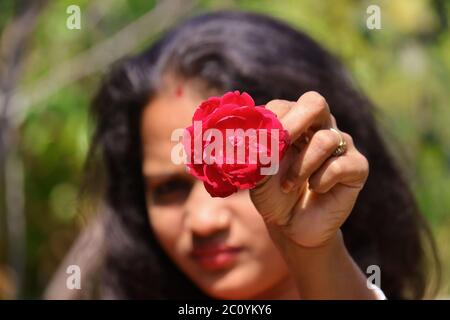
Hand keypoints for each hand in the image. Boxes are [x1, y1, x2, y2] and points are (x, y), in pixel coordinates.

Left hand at [250, 91, 368, 247]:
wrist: (290, 225)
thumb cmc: (272, 193)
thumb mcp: (257, 172)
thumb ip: (254, 152)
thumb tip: (244, 135)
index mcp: (293, 122)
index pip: (283, 106)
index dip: (271, 124)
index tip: (258, 146)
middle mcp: (319, 127)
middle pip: (315, 103)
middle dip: (294, 124)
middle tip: (280, 145)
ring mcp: (341, 145)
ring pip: (325, 139)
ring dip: (301, 166)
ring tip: (288, 185)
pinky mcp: (357, 166)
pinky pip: (340, 165)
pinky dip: (321, 180)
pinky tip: (315, 190)